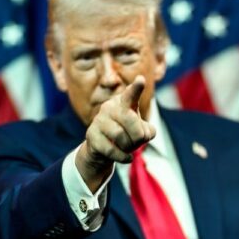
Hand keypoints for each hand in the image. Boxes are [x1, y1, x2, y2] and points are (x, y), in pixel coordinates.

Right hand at [75, 76, 155, 191]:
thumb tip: (144, 133)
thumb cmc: (126, 136)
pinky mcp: (91, 136)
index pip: (130, 95)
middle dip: (138, 135)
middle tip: (138, 141)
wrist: (102, 150)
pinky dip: (123, 157)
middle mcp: (109, 107)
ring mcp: (98, 121)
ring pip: (120, 136)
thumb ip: (148, 131)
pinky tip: (127, 158)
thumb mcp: (141, 132)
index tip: (141, 80)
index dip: (136, 89)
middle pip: (131, 120)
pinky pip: (111, 149)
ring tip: (127, 147)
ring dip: (129, 147)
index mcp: (123, 102)